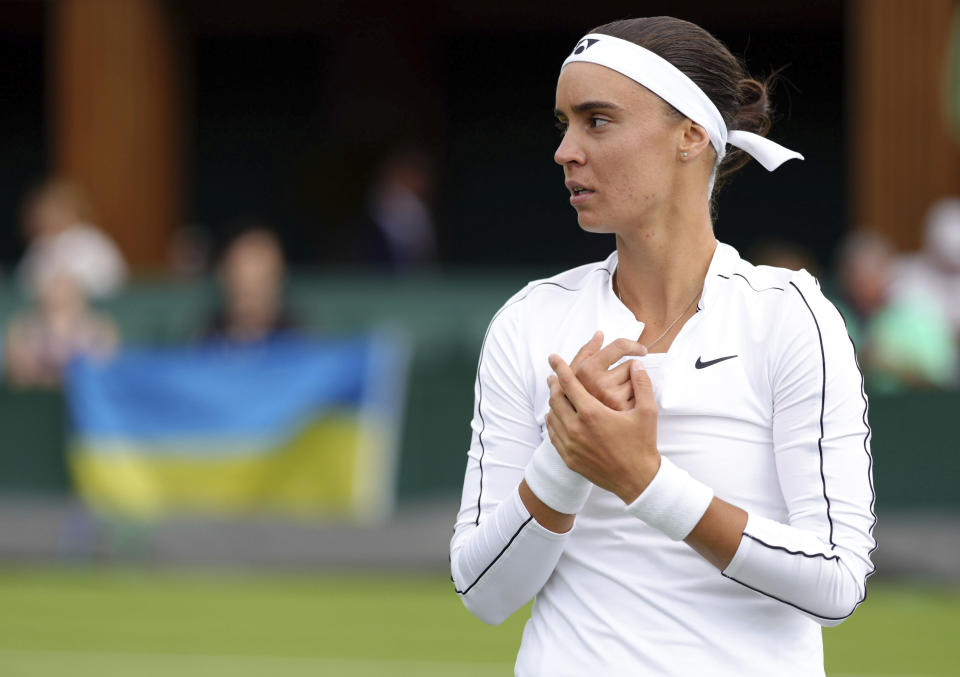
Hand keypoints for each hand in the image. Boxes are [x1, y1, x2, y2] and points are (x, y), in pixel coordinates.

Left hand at [545, 354, 660, 503]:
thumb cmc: (642, 445)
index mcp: (592, 413)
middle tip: (555, 376)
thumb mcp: (647, 412)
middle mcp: (575, 428)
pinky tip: (557, 416)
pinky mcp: (568, 458)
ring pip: (552, 416)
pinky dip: (553, 421)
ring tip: (557, 393)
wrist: (637, 480)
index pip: (569, 384)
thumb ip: (642, 384)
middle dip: (554, 384)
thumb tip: (637, 364)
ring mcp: (570, 445)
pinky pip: (553, 434)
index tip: (553, 358)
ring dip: (553, 402)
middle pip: (555, 398)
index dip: (560, 368)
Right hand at [568, 331, 647, 410]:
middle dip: (628, 373)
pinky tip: (626, 410)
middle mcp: (594, 381)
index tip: (640, 350)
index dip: (631, 345)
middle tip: (623, 384)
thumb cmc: (586, 406)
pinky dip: (636, 400)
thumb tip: (599, 334)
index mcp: (582, 372)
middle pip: (629, 365)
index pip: (618, 346)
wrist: (598, 442)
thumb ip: (586, 355)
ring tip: (619, 401)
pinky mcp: (621, 407)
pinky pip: (640, 392)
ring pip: (634, 376)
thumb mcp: (579, 379)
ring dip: (631, 387)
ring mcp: (608, 394)